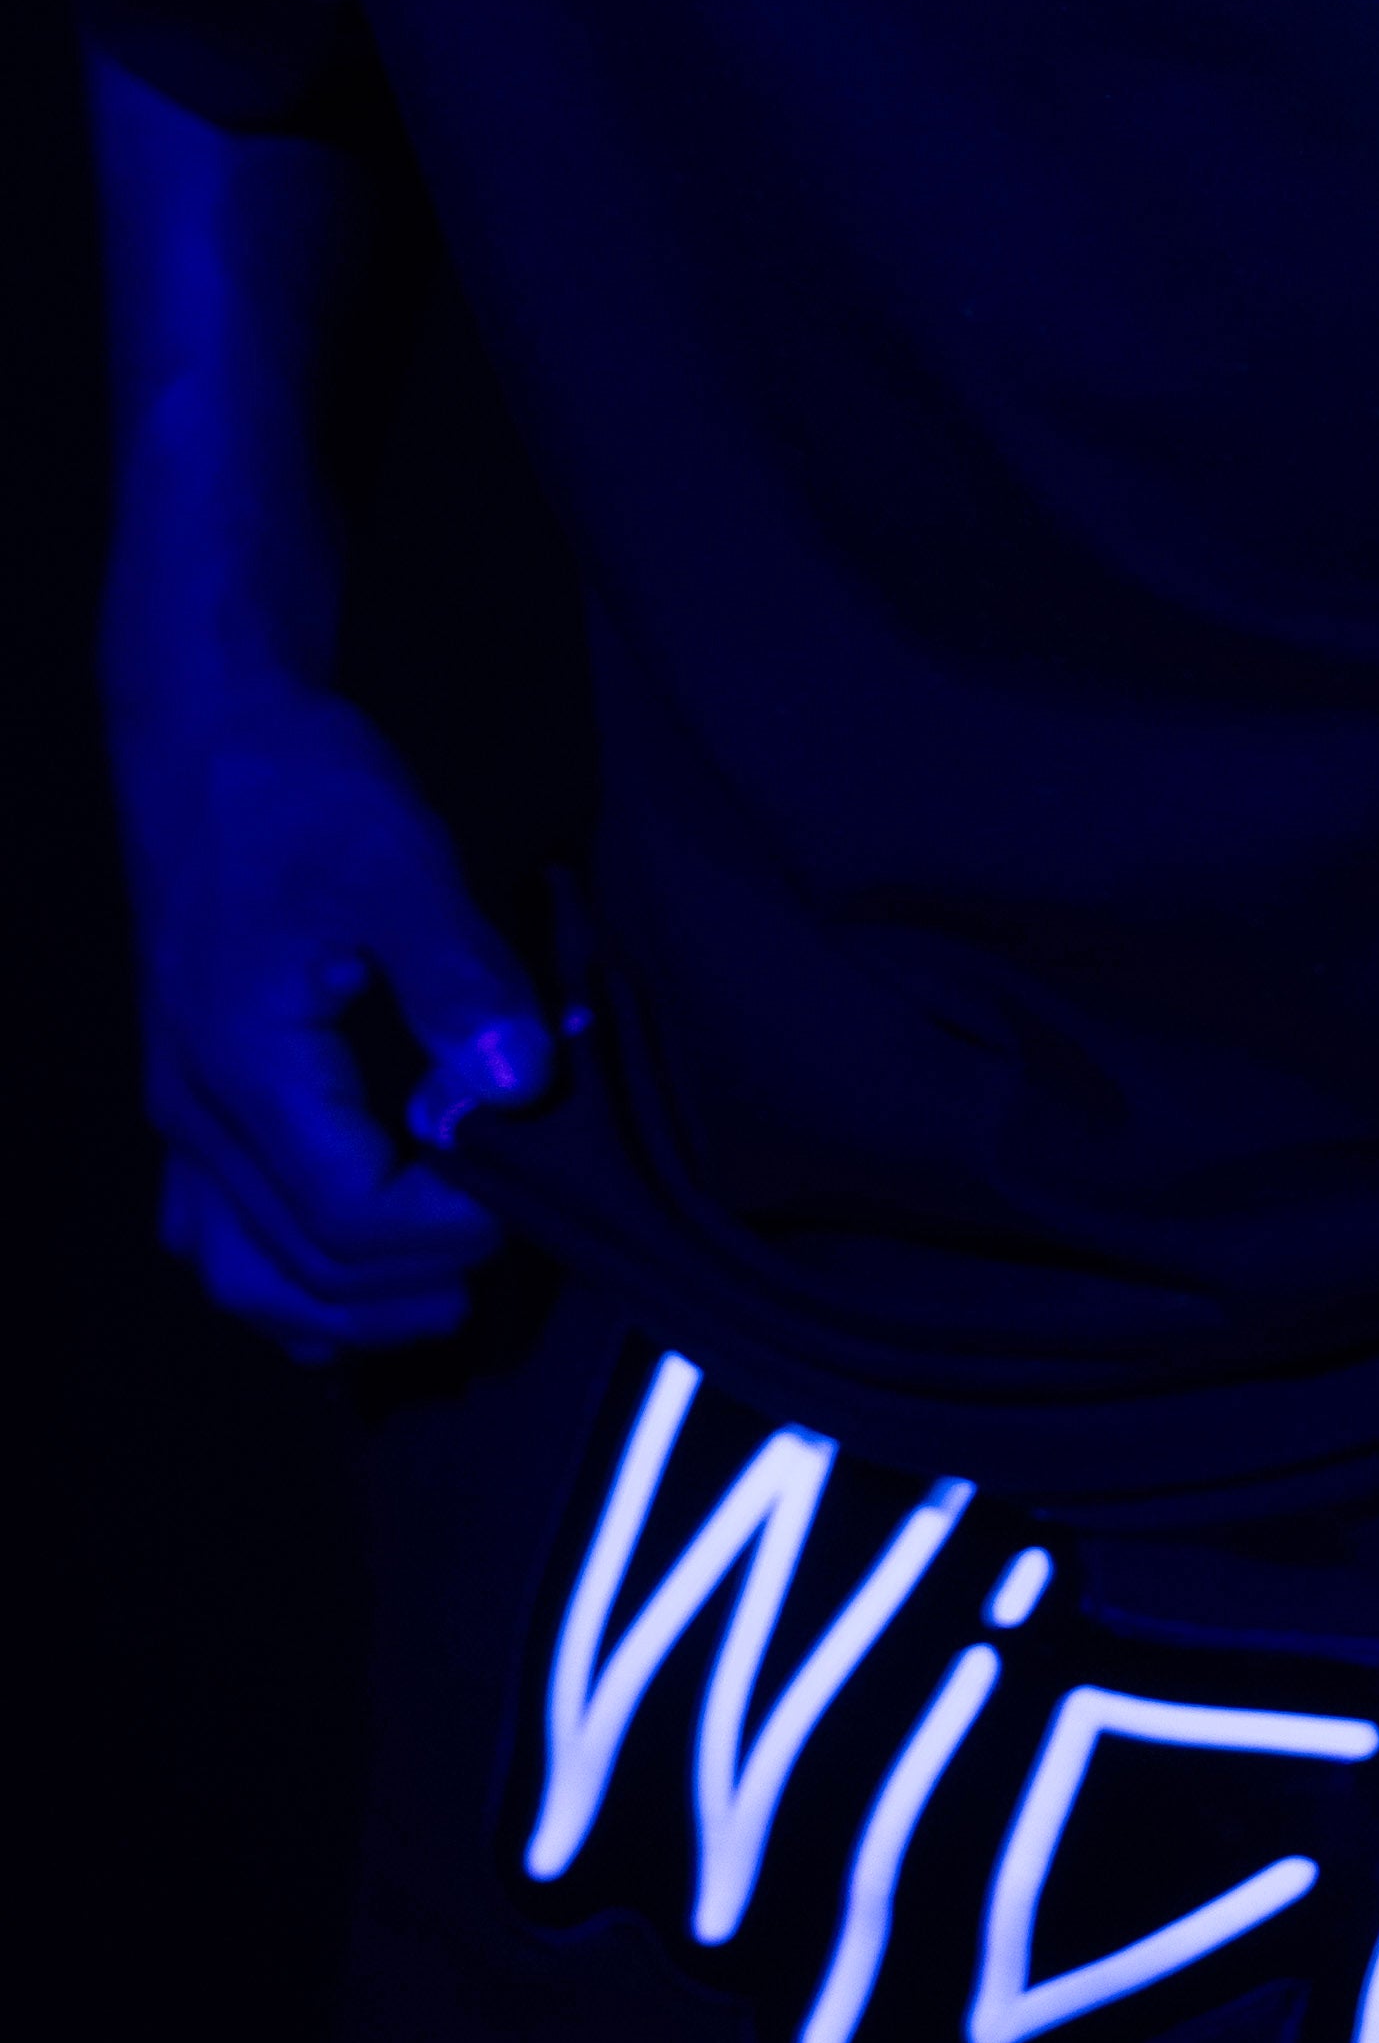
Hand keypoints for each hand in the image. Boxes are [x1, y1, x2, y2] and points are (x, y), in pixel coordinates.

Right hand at [114, 668, 557, 1363]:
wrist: (208, 735)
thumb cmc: (296, 791)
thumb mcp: (400, 866)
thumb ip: (462, 983)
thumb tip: (519, 1082)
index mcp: (245, 1069)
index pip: (349, 1216)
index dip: (450, 1229)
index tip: (532, 1194)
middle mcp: (195, 1111)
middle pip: (298, 1265)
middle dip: (413, 1281)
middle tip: (515, 1250)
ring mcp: (183, 1109)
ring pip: (239, 1268)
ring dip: (340, 1307)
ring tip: (442, 1301)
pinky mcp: (193, 1093)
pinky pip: (214, 1229)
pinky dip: (281, 1275)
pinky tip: (345, 1279)